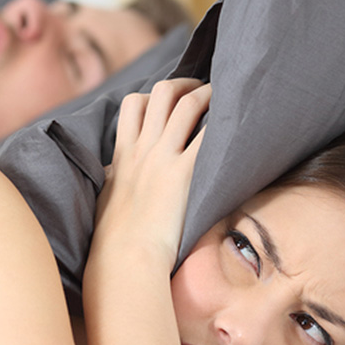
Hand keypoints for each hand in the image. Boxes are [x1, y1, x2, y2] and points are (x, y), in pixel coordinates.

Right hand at [95, 78, 208, 263]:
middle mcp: (143, 149)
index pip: (133, 105)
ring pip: (186, 103)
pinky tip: (238, 126)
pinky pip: (208, 135)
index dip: (153, 95)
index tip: (170, 101)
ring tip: (226, 97)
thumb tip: (113, 172)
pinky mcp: (184, 174)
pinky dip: (224, 123)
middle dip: (184, 84)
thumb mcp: (107, 198)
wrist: (124, 259)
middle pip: (160, 93)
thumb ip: (115, 178)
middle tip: (202, 90)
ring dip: (208, 94)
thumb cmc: (114, 239)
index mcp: (123, 155)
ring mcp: (163, 159)